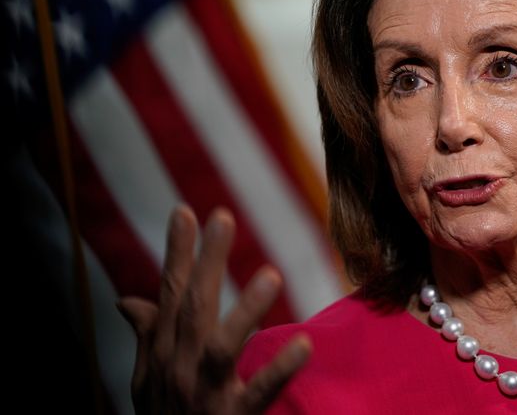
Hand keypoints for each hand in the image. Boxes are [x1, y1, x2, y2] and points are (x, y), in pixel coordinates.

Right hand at [117, 205, 310, 413]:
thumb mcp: (146, 379)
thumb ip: (145, 336)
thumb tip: (125, 299)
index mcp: (162, 352)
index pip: (169, 294)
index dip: (176, 253)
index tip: (184, 212)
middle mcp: (178, 367)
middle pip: (193, 306)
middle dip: (207, 260)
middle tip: (223, 216)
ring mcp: (204, 393)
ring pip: (222, 345)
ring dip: (245, 309)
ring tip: (272, 274)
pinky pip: (259, 391)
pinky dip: (279, 369)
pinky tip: (303, 344)